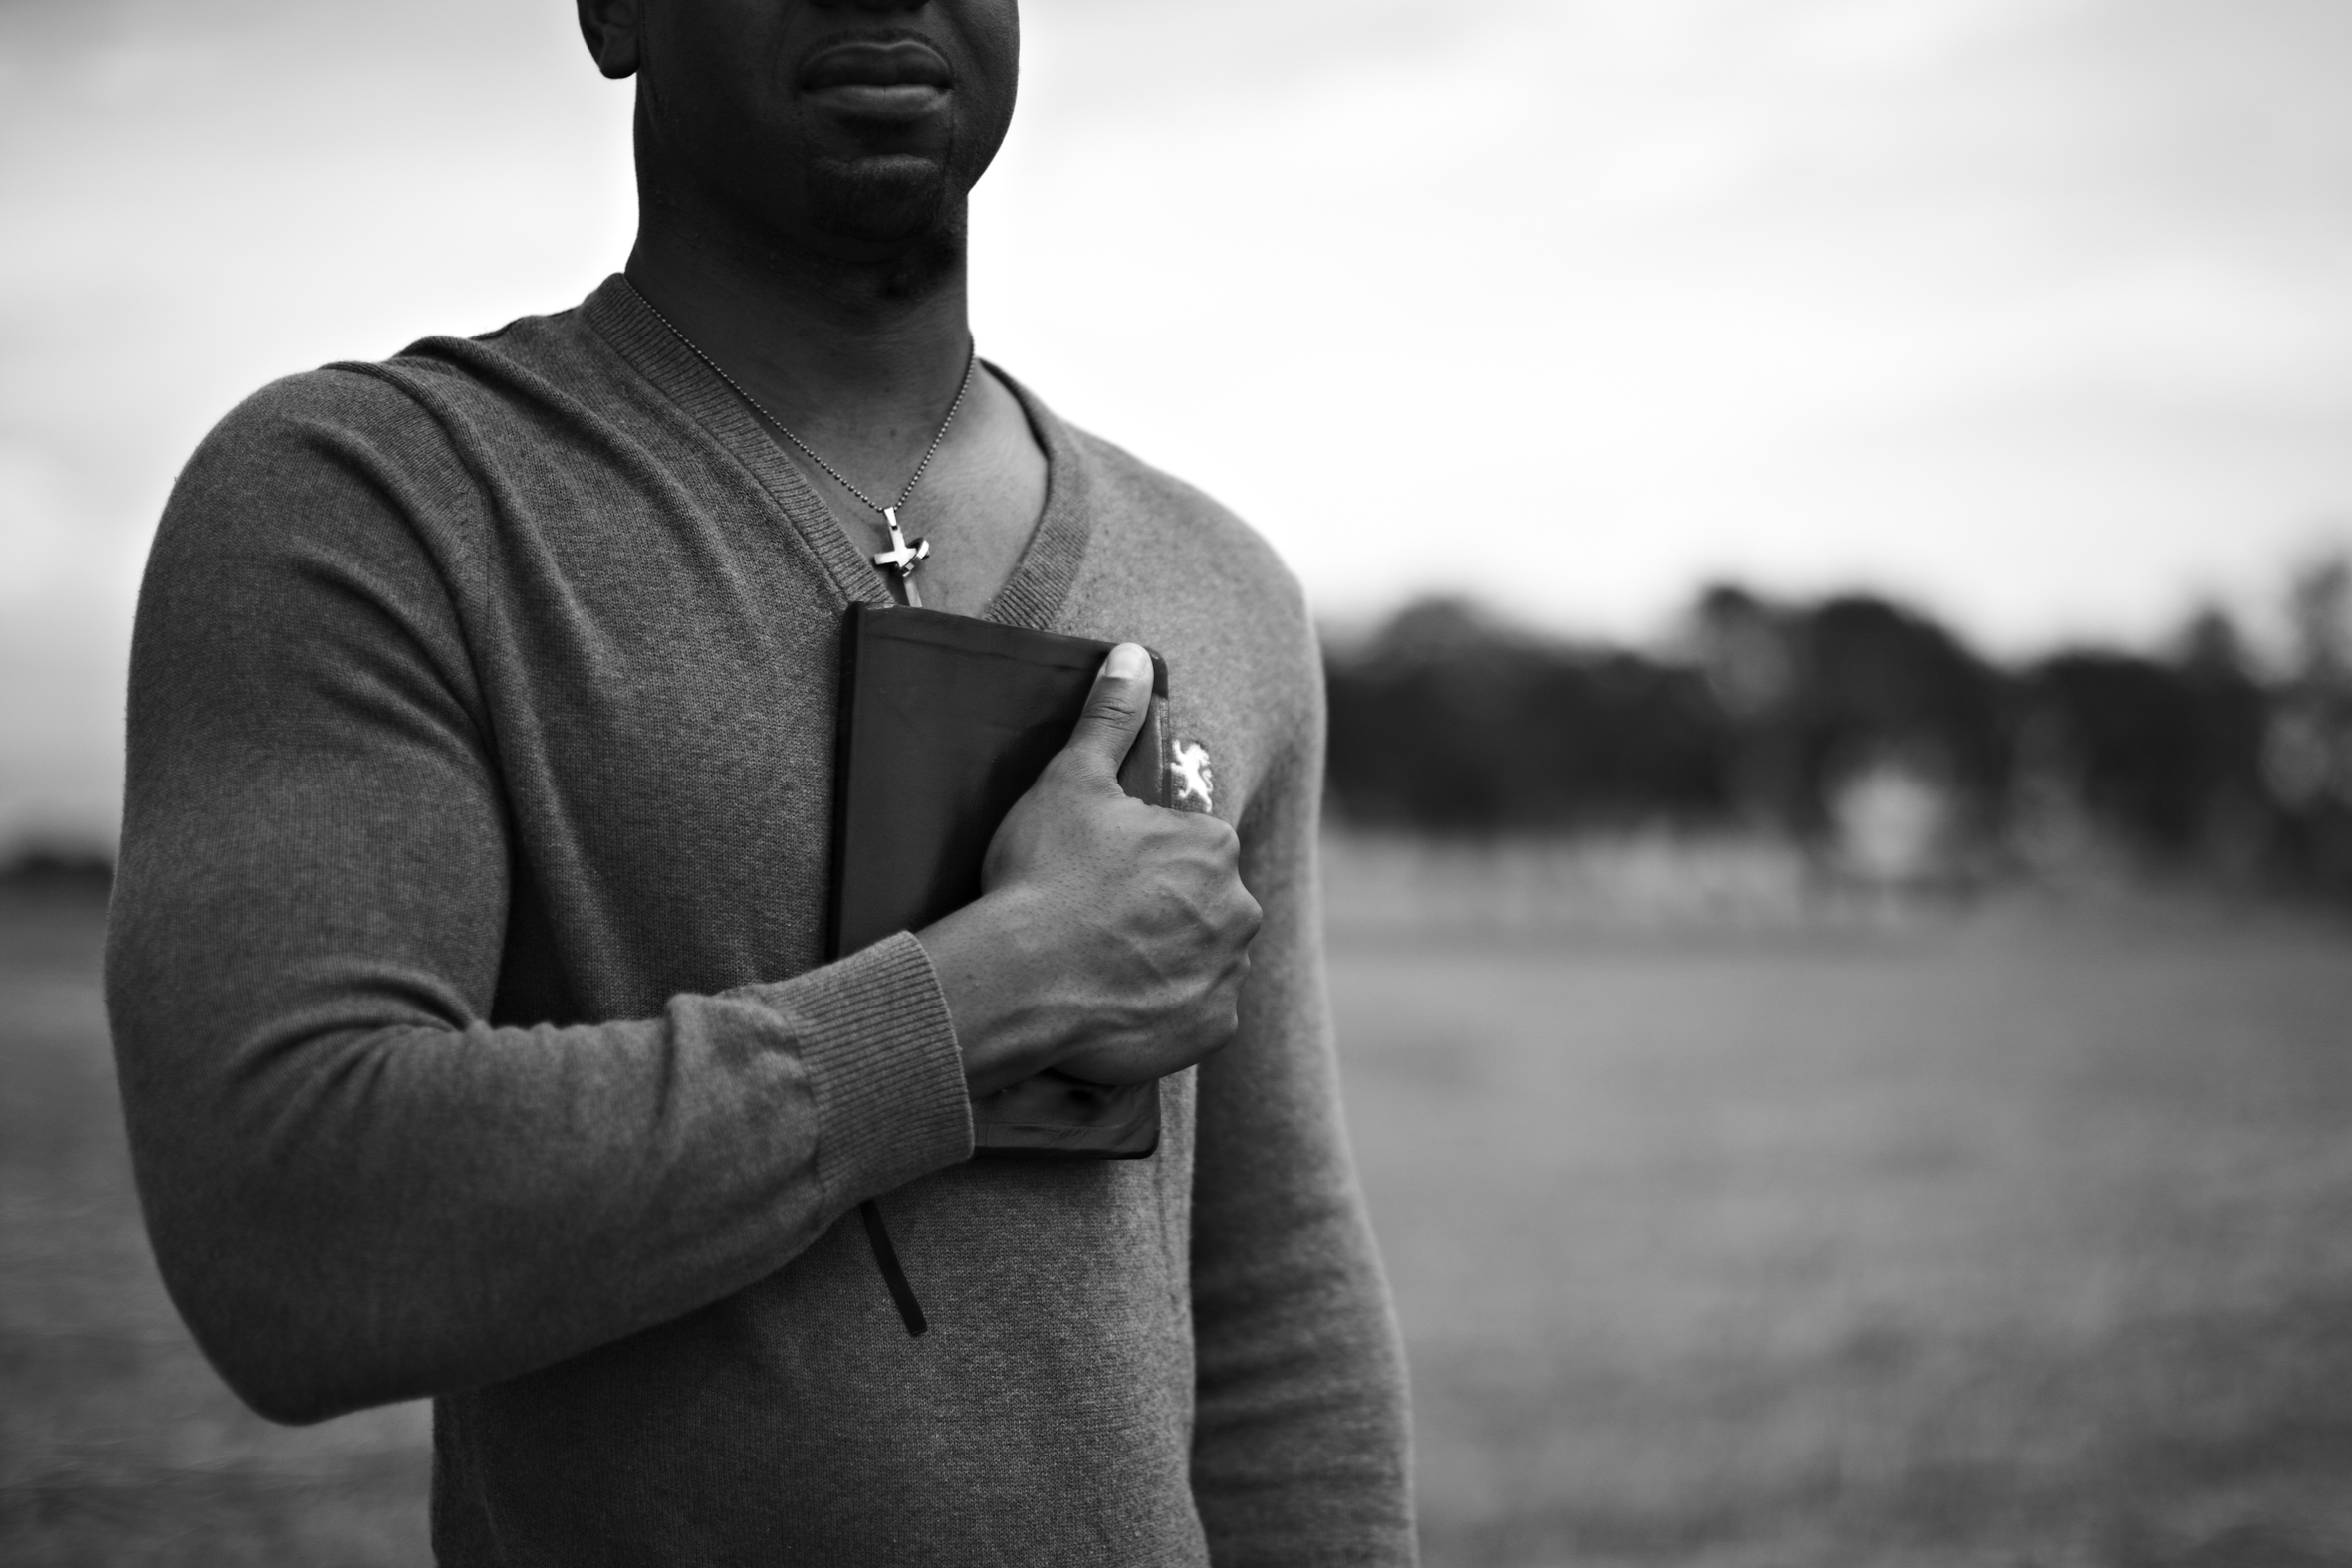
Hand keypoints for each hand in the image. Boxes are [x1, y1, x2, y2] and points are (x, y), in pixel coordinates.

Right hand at [917, 644, 1261, 1095]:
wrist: (1020, 981)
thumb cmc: (1045, 876)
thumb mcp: (1071, 781)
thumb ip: (1109, 718)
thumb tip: (1133, 656)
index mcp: (1214, 846)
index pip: (1191, 846)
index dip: (1143, 858)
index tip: (1099, 873)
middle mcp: (1239, 911)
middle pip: (1204, 903)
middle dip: (1163, 909)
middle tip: (1096, 918)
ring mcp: (1227, 976)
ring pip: (1203, 958)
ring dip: (1167, 959)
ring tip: (1101, 960)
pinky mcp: (1209, 1030)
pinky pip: (1194, 1014)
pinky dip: (1164, 1009)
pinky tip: (1116, 1000)